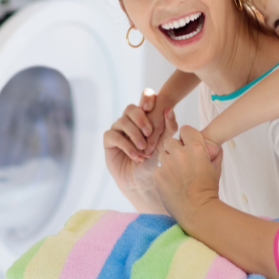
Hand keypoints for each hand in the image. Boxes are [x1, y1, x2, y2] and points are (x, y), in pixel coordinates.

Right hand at [103, 89, 168, 210]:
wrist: (142, 181)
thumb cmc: (155, 161)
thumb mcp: (165, 145)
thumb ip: (169, 129)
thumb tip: (170, 110)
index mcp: (145, 117)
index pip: (145, 98)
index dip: (147, 97)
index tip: (150, 107)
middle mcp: (130, 120)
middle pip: (131, 108)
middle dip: (140, 118)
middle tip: (149, 132)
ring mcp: (118, 129)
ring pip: (122, 122)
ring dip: (134, 135)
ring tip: (144, 149)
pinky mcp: (109, 140)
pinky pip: (114, 136)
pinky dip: (126, 145)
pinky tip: (135, 156)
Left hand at [153, 114, 222, 224]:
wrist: (198, 211)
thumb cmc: (209, 190)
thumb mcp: (216, 167)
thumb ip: (213, 152)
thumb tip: (211, 145)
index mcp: (196, 148)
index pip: (186, 130)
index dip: (187, 137)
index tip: (188, 145)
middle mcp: (180, 153)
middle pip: (170, 141)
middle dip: (175, 149)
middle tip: (181, 162)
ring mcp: (167, 164)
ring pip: (162, 154)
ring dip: (168, 162)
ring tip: (177, 175)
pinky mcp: (158, 175)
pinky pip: (158, 169)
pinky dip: (163, 174)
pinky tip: (172, 183)